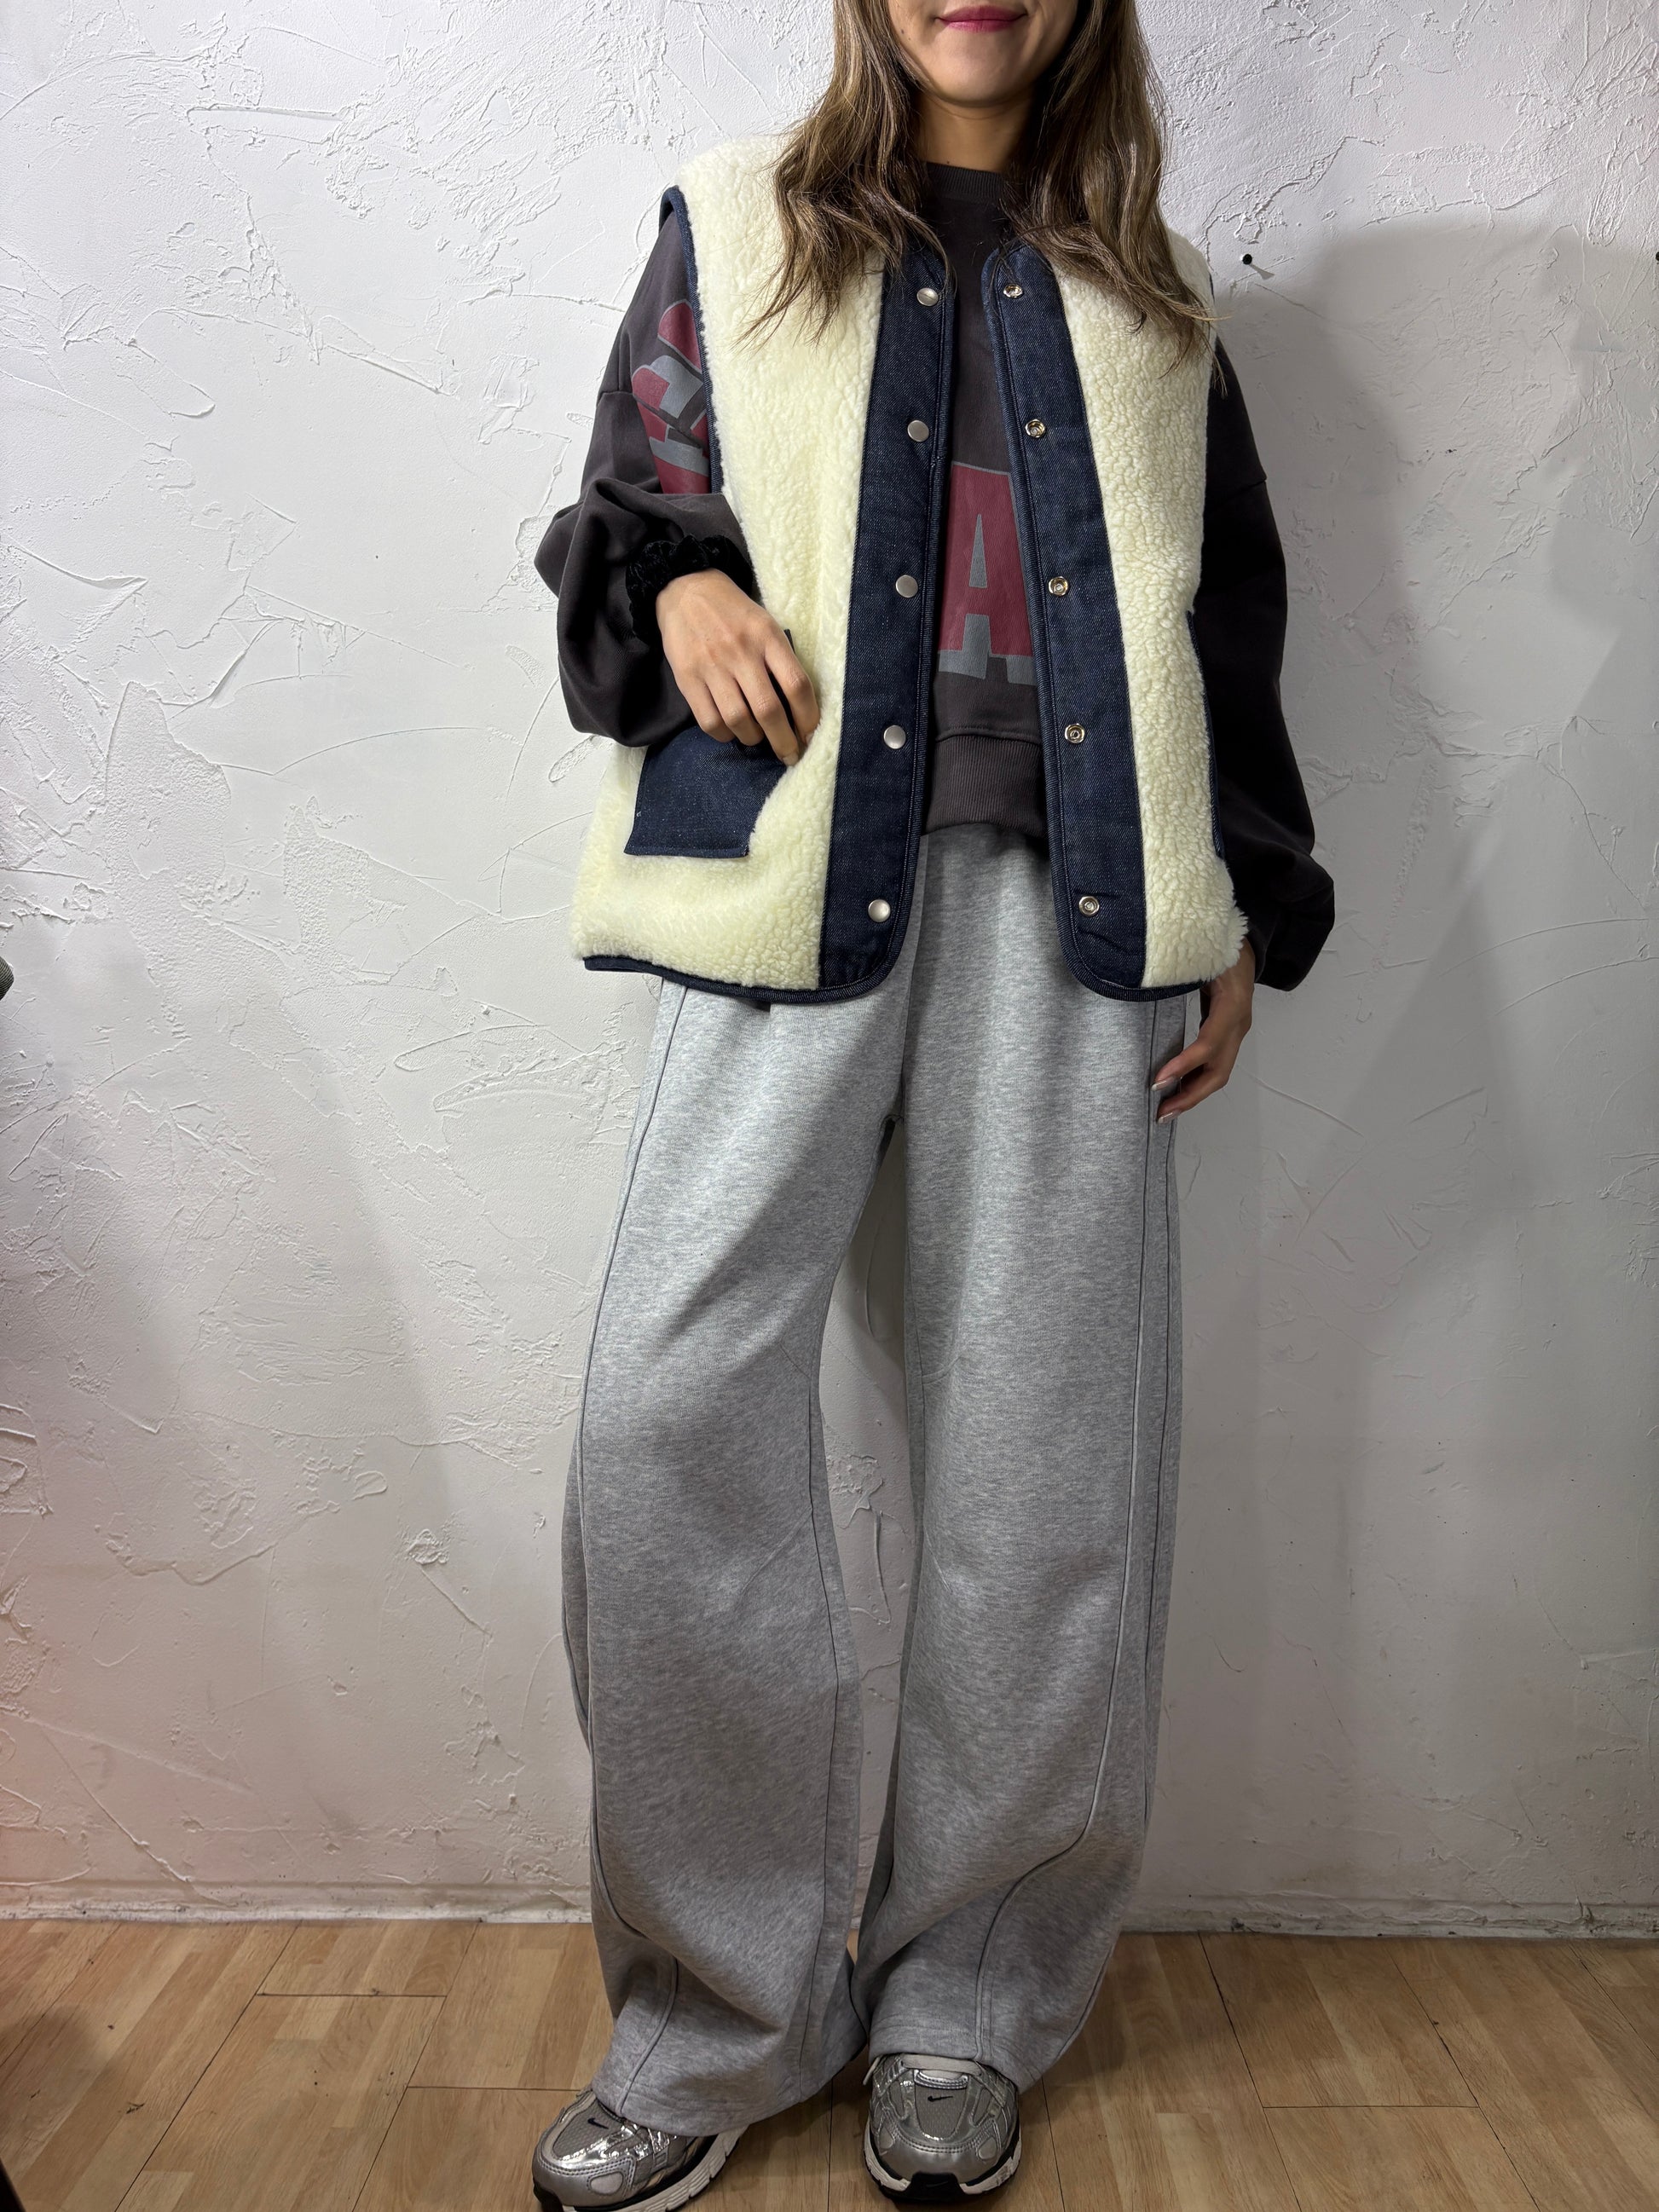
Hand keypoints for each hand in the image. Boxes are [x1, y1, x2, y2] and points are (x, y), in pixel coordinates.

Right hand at [657, 569, 819, 765]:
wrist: (686, 589)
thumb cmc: (734, 613)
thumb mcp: (765, 624)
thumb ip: (781, 660)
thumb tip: (799, 710)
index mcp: (768, 636)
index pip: (797, 685)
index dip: (808, 718)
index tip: (810, 735)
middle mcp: (741, 651)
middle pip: (768, 710)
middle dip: (784, 741)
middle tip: (790, 754)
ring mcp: (712, 665)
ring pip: (738, 720)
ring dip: (753, 738)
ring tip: (757, 737)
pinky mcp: (687, 677)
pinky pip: (710, 721)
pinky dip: (725, 735)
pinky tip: (731, 731)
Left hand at [1152, 936, 1254, 1121]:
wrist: (1242, 943)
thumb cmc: (1216, 945)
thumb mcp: (1199, 957)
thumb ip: (1175, 974)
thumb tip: (1141, 985)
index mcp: (1232, 1004)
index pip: (1208, 1044)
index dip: (1184, 1065)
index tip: (1157, 1081)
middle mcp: (1239, 1023)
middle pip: (1219, 1071)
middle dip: (1190, 1096)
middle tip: (1161, 1113)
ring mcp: (1237, 1031)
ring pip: (1219, 1073)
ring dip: (1192, 1094)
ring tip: (1166, 1109)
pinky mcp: (1230, 1034)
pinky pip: (1216, 1064)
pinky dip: (1196, 1080)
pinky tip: (1176, 1088)